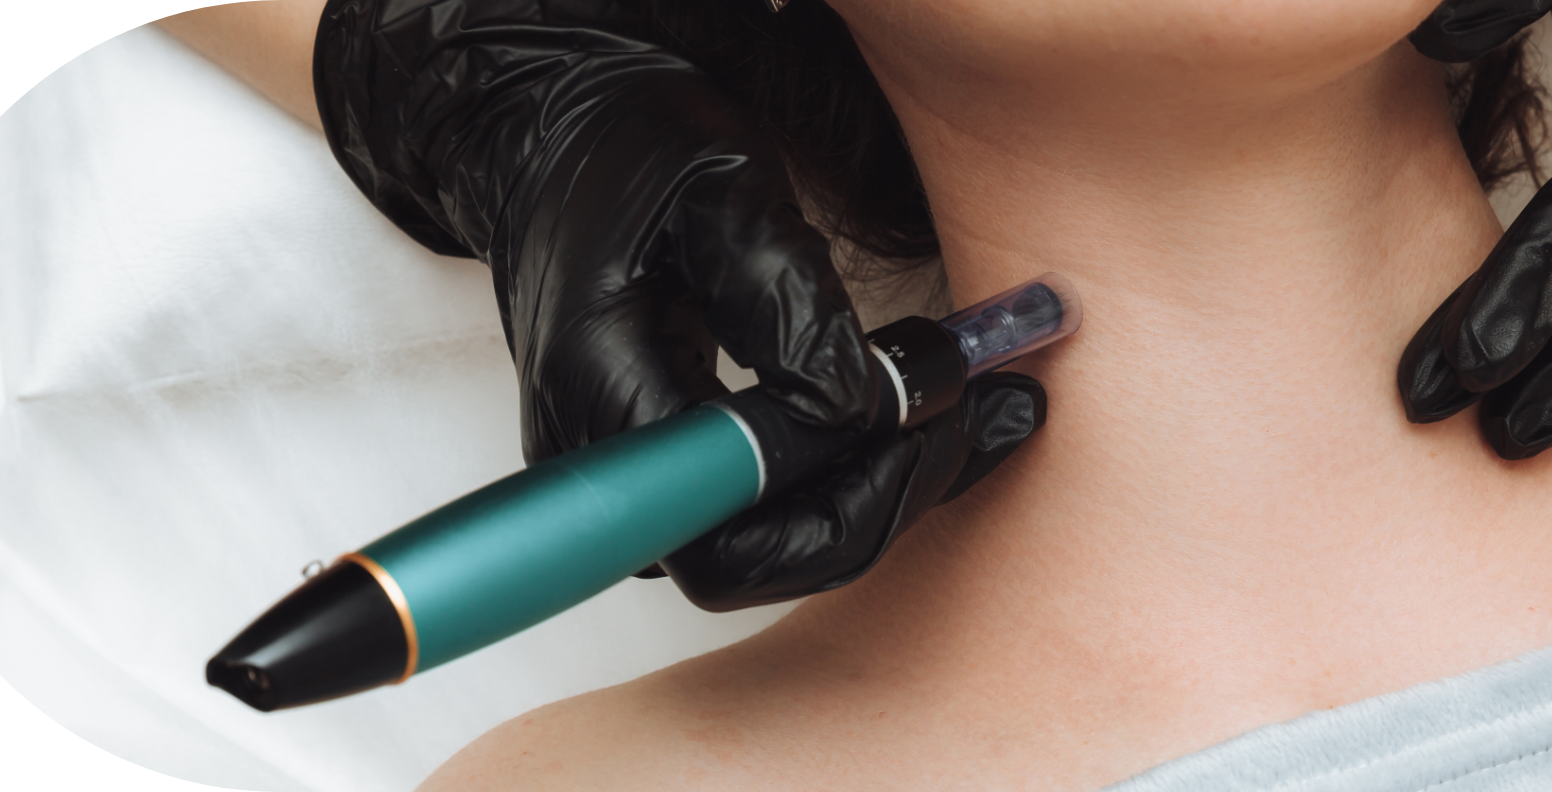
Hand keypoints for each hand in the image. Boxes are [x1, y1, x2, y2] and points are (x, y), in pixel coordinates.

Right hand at [314, 0, 1044, 609]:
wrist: (557, 143)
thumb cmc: (624, 148)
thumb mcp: (717, 186)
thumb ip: (784, 295)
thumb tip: (855, 406)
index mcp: (601, 388)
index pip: (726, 529)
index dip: (845, 502)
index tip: (933, 422)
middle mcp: (603, 462)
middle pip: (758, 558)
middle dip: (888, 501)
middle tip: (994, 413)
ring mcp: (629, 476)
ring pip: (771, 541)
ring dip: (888, 489)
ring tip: (993, 407)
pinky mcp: (665, 464)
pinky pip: (766, 506)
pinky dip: (859, 471)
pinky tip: (933, 412)